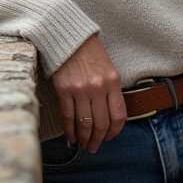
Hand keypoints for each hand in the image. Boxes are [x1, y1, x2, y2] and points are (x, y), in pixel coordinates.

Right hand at [51, 33, 125, 152]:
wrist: (67, 36)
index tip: (109, 137)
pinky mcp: (63, 89)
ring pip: (85, 123)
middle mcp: (98, 87)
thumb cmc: (88, 51)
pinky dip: (70, 129)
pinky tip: (71, 136)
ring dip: (84, 138)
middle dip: (98, 139)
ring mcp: (80, 89)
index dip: (114, 131)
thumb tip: (107, 115)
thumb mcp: (107, 67)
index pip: (118, 115)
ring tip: (83, 144)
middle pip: (101, 123)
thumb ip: (110, 89)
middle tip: (94, 146)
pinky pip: (68, 116)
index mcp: (112, 81)